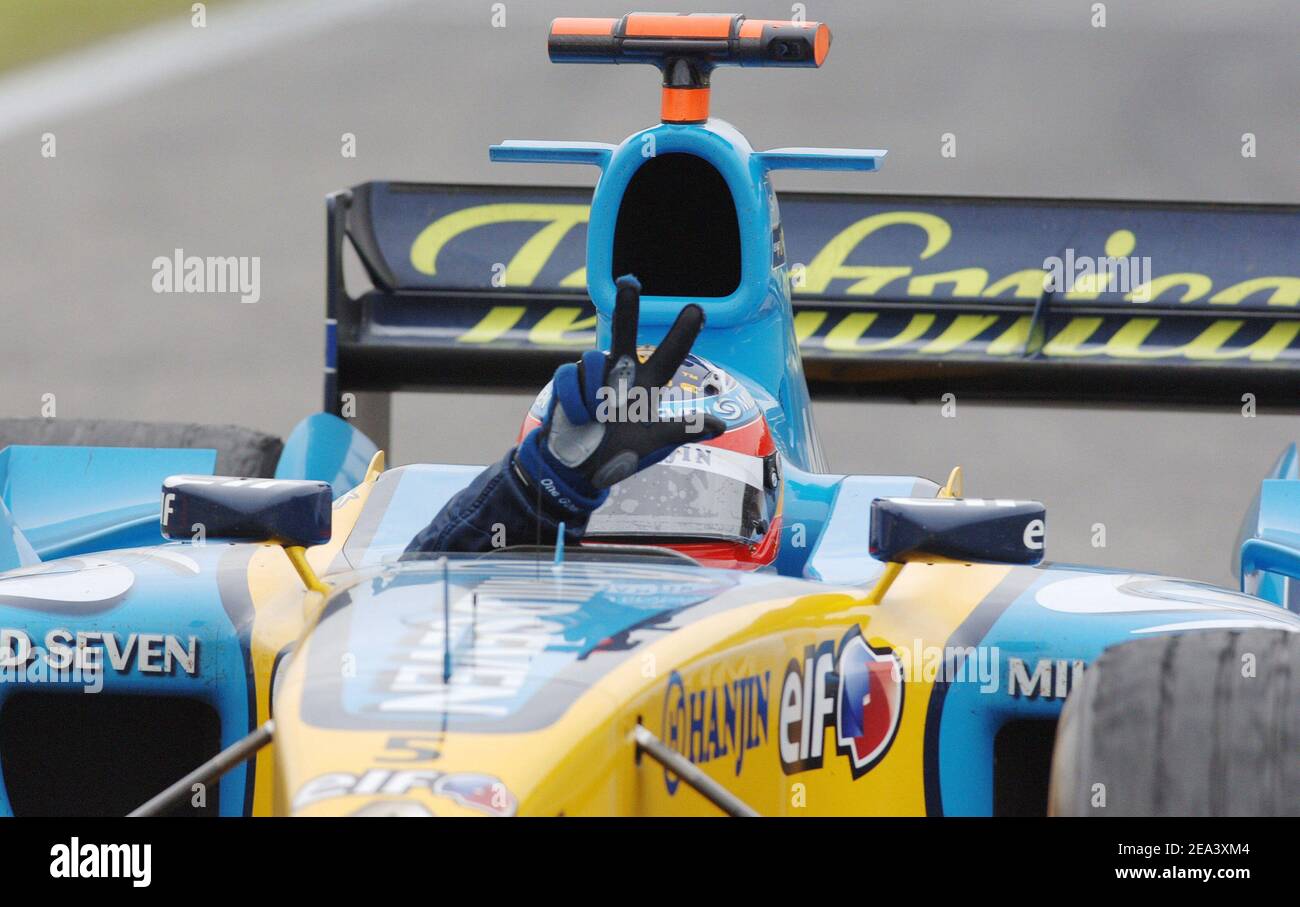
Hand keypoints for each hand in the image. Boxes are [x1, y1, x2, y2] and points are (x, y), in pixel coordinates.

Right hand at [515, 275, 725, 515]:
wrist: (578, 469)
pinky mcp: (569, 381)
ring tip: (596, 419)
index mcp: (647, 384)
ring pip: (595, 359)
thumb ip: (682, 430)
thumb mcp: (653, 443)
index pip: (669, 354)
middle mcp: (621, 371)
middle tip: (630, 283)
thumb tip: (720, 424)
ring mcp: (594, 374)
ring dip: (595, 393)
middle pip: (624, 332)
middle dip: (627, 307)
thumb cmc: (620, 453)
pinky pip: (572, 377)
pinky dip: (575, 400)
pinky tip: (580, 418)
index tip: (696, 309)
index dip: (682, 333)